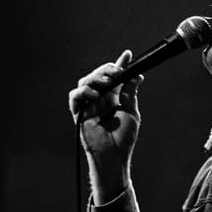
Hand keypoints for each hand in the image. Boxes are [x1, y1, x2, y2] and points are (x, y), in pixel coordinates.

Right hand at [68, 51, 142, 197]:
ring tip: (106, 83)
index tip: (128, 54)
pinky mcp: (79, 114)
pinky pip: (75, 97)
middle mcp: (100, 99)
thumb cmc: (124, 139)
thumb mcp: (131, 112)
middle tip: (116, 71)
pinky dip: (83, 92)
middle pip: (98, 75)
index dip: (120, 64)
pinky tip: (94, 95)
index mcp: (113, 97)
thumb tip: (137, 76)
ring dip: (95, 78)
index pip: (115, 77)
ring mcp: (89, 105)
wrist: (114, 156)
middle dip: (107, 69)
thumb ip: (130, 93)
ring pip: (85, 82)